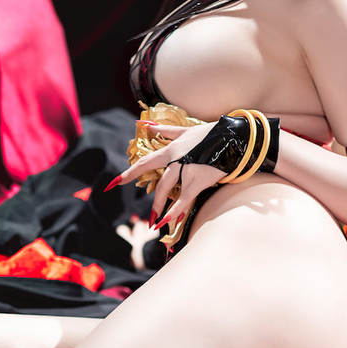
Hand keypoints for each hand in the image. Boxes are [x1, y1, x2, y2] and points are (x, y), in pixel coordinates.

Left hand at [106, 122, 222, 233]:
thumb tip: (146, 124)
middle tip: (146, 217)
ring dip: (160, 208)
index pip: (146, 163)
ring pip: (168, 191)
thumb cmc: (209, 134)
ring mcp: (187, 171)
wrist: (232, 138)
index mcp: (171, 149)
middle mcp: (176, 160)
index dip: (129, 174)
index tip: (114, 183)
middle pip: (159, 183)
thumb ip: (165, 131)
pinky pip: (184, 199)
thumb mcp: (186, 131)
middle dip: (152, 201)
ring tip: (154, 223)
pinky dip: (175, 211)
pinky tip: (167, 221)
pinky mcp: (198, 180)